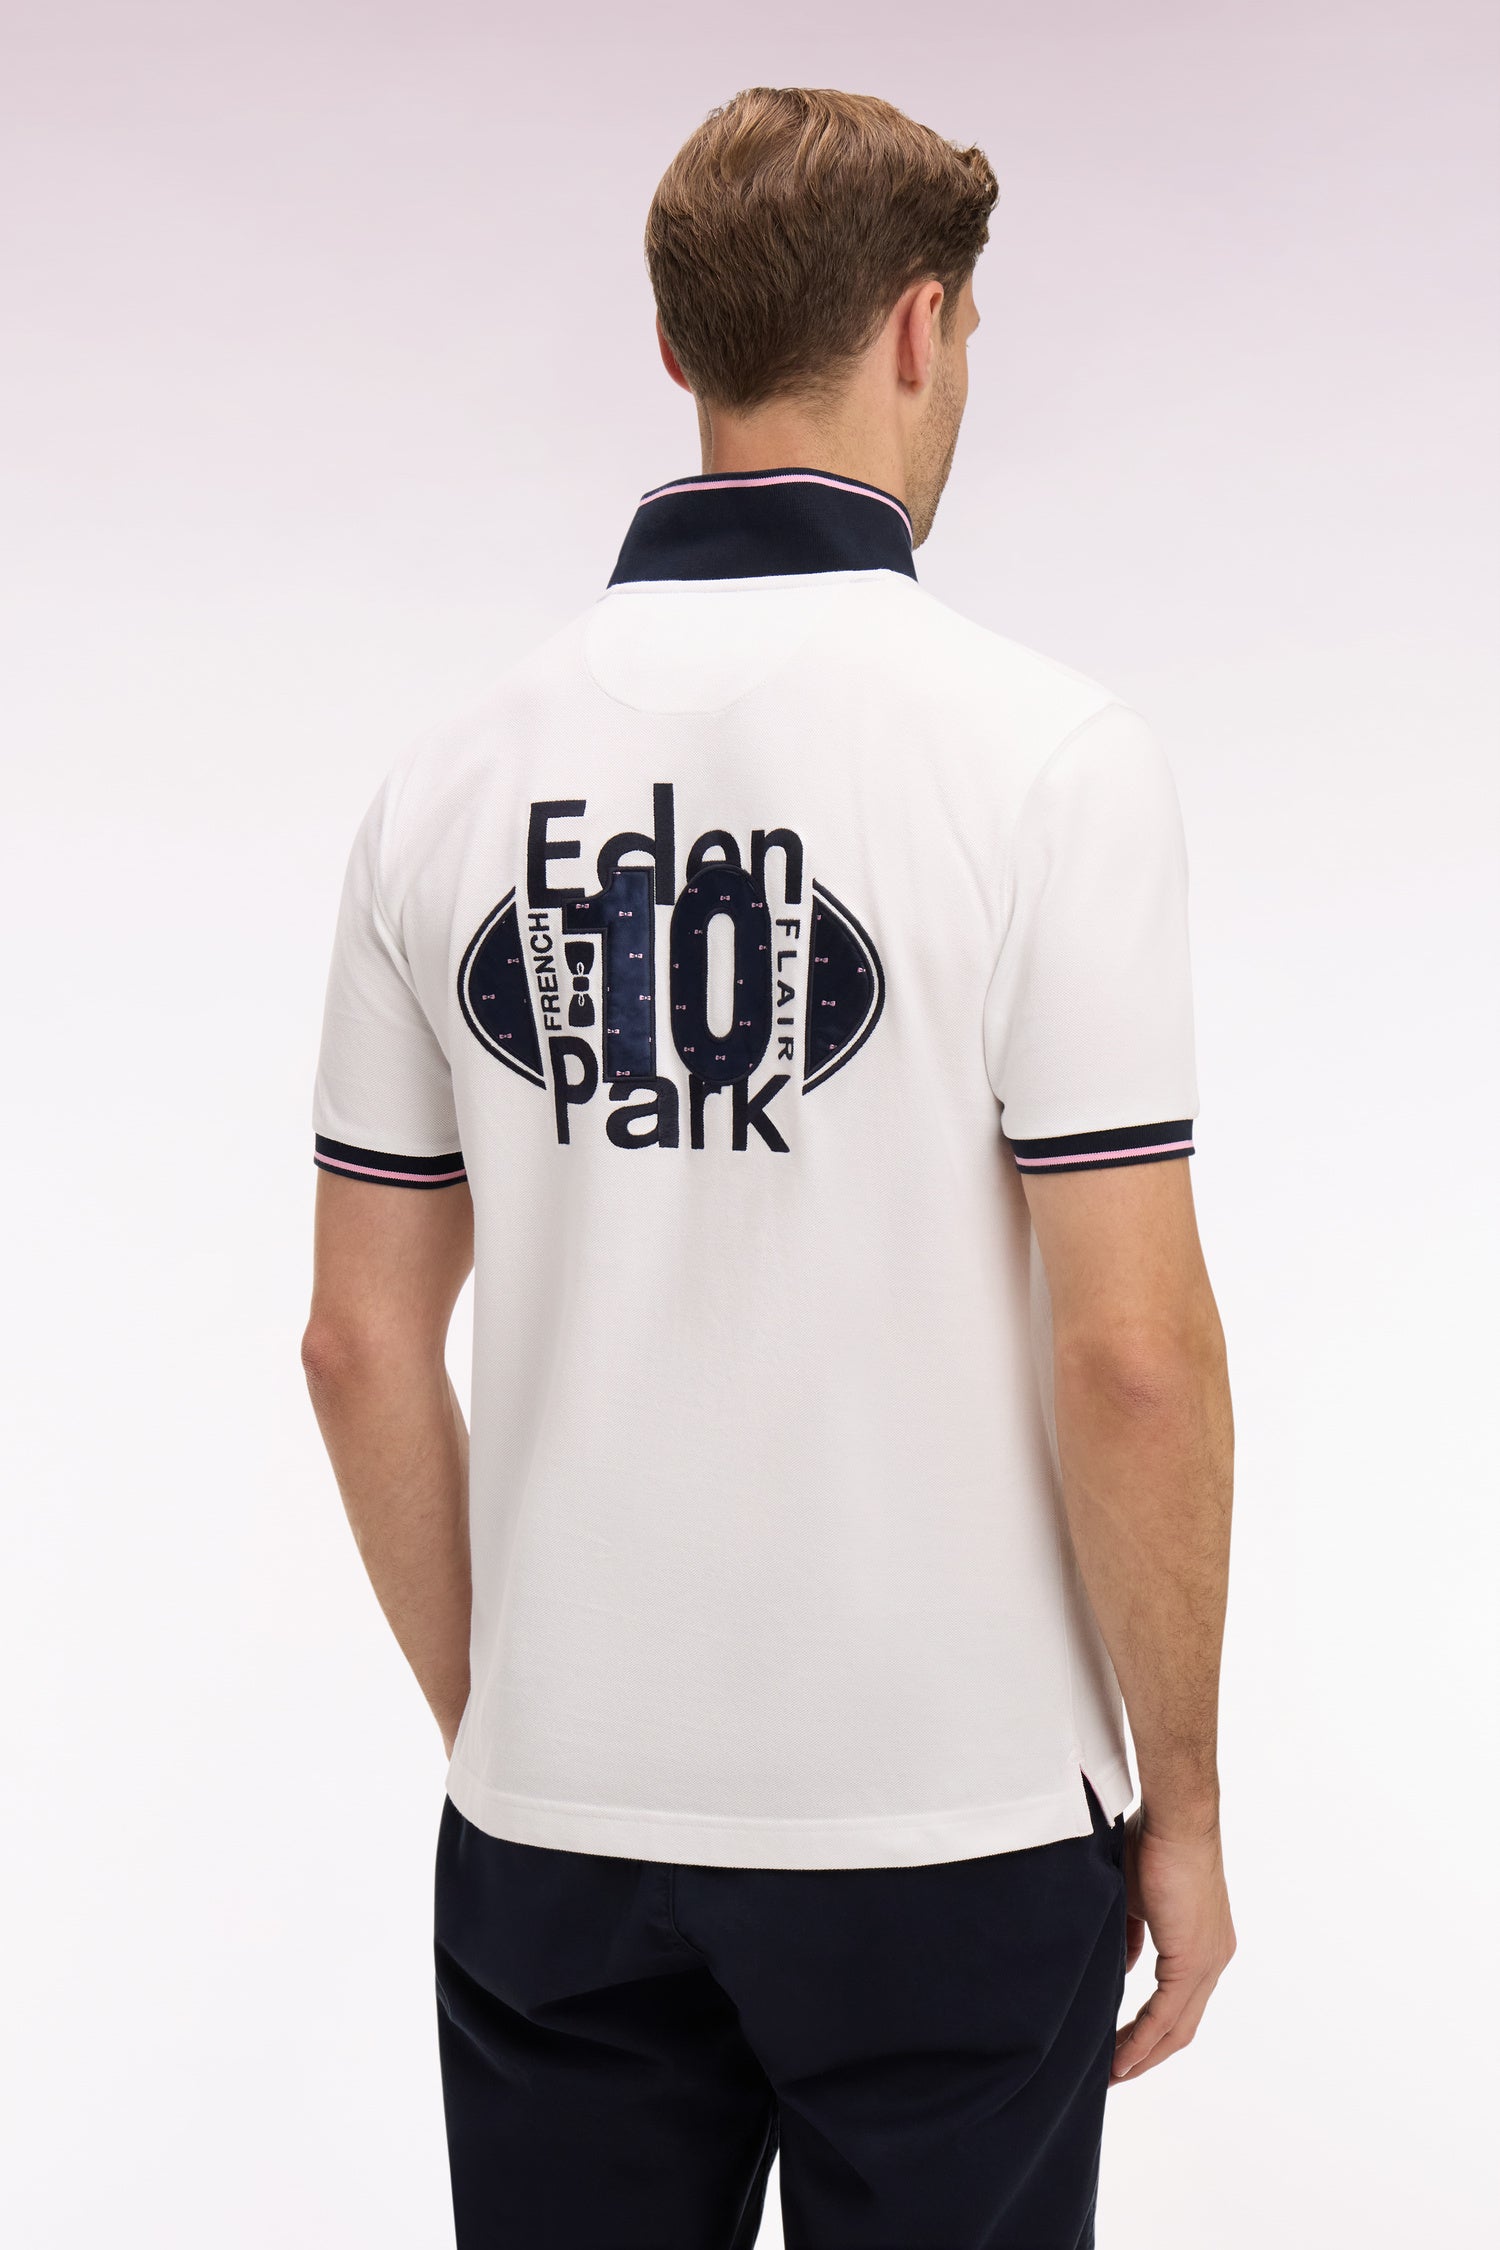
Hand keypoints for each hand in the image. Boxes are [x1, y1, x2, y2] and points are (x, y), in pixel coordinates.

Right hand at [1111, 1810, 1235, 2083]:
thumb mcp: (1135, 1898)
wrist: (1174, 1818)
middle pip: (1182, 2025)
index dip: (1152, 2030)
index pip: (1179, 2002)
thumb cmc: (1152, 1842)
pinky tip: (1121, 2057)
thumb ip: (1133, 1936)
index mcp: (1203, 1943)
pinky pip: (1167, 2014)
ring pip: (1177, 2026)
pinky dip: (1143, 2039)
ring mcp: (1208, 1961)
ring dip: (1144, 2054)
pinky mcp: (1194, 1959)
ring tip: (1113, 2074)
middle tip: (1115, 2074)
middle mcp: (1214, 1958)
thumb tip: (1123, 1966)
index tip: (1122, 2047)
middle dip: (1148, 2054)